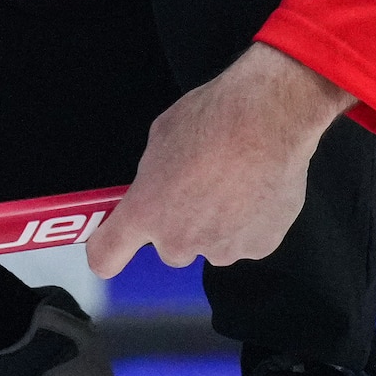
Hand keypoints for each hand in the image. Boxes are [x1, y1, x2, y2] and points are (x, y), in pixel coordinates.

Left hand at [86, 43, 355, 277]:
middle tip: (197, 192)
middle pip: (170, 250)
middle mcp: (178, 241)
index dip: (107, 254)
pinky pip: (246, 242)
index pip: (106, 255)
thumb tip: (159, 184)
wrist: (269, 120)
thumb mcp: (160, 140)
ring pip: (212, 247)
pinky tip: (258, 191)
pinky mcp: (259, 248)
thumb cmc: (209, 120)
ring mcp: (221, 249)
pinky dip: (251, 225)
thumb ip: (153, 176)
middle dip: (179, 228)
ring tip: (235, 185)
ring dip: (217, 227)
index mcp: (144, 213)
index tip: (113, 247)